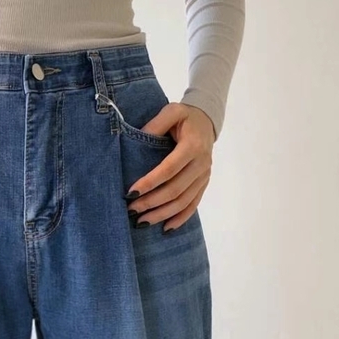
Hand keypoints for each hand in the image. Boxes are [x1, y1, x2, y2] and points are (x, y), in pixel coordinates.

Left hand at [125, 103, 214, 230]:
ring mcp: (204, 175)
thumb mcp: (171, 111)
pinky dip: (181, 217)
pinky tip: (166, 227)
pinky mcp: (204, 183)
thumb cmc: (185, 116)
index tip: (131, 193)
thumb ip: (155, 124)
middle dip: (152, 202)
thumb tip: (137, 140)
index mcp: (192, 146)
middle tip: (131, 210)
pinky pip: (194, 204)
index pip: (169, 169)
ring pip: (184, 201)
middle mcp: (201, 163)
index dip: (150, 182)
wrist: (207, 120)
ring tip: (142, 222)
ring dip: (163, 214)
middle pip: (176, 189)